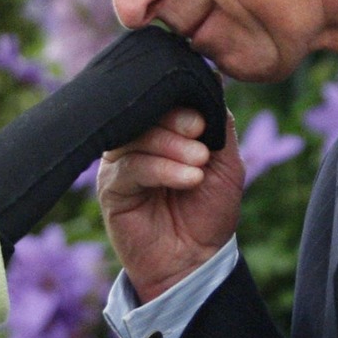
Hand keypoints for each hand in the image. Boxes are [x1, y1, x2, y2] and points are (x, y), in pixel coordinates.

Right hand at [0, 25, 226, 253]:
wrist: (196, 259)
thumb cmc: (209, 210)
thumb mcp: (226, 160)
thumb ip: (218, 121)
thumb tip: (211, 78)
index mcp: (162, 127)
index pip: (162, 96)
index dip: (181, 100)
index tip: (203, 120)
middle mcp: (137, 139)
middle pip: (145, 110)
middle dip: (177, 120)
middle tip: (200, 135)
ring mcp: (120, 162)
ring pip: (138, 135)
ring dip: (172, 146)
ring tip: (199, 165)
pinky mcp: (111, 187)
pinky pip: (130, 166)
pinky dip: (162, 169)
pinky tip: (188, 178)